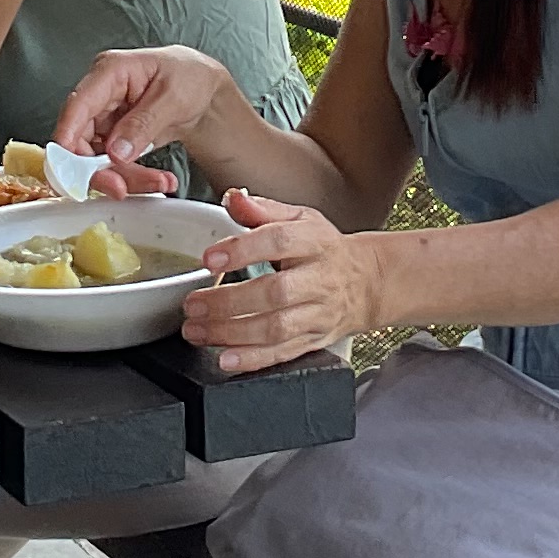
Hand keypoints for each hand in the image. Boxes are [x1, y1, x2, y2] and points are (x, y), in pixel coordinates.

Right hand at [54, 45, 230, 189]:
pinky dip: (132, 176)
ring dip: (124, 177)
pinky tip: (156, 179)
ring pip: (95, 158)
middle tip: (123, 188)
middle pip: (81, 139)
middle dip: (101, 170)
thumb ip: (143, 123)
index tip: (70, 167)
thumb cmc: (190, 77)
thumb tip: (116, 151)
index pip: (77, 106)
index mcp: (110, 72)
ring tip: (158, 182)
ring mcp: (104, 118)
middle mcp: (100, 95)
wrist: (204, 91)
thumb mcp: (173, 97)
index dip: (68, 137)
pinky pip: (111, 164)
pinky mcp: (112, 137)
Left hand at [179, 189, 384, 367]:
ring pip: (276, 328)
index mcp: (314, 242)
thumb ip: (262, 210)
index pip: (279, 242)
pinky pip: (284, 354)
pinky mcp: (315, 340)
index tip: (209, 259)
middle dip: (228, 302)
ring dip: (231, 332)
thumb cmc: (324, 249)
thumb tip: (232, 198)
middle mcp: (320, 279)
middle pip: (275, 293)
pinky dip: (253, 359)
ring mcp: (319, 314)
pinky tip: (225, 358)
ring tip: (196, 330)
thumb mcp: (300, 219)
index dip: (243, 251)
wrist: (366, 282)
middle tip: (193, 304)